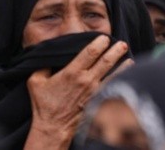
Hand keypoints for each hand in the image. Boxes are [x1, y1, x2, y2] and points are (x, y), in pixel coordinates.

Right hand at [24, 35, 128, 149]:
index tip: (104, 38)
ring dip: (123, 64)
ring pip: (113, 74)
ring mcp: (94, 91)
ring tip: (128, 55)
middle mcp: (86, 80)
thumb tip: (49, 54)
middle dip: (115, 50)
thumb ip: (43, 65)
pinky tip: (127, 73)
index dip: (99, 43)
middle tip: (122, 43)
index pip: (90, 52)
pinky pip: (112, 86)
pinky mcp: (97, 100)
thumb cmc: (44, 104)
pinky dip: (121, 78)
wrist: (53, 127)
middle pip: (106, 61)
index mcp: (72, 72)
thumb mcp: (35, 81)